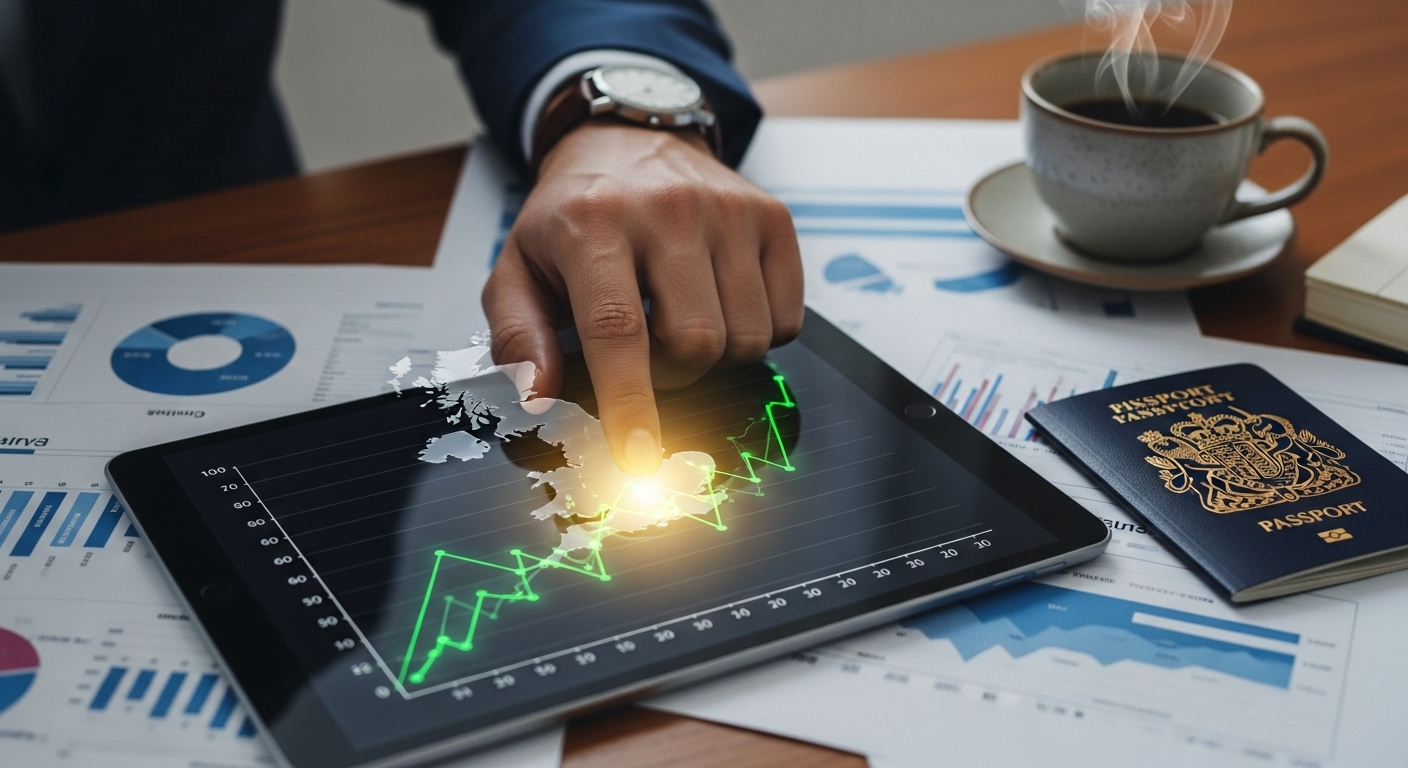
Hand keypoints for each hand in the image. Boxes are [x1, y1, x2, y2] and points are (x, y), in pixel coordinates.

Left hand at [482, 118, 803, 474]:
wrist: (627, 137)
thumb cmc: (573, 214)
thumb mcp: (518, 266)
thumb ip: (518, 336)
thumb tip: (537, 396)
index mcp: (593, 224)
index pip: (619, 330)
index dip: (631, 402)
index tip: (637, 456)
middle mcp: (667, 211)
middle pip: (696, 343)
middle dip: (673, 374)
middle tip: (648, 351)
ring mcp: (728, 211)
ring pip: (747, 337)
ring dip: (716, 354)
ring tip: (681, 320)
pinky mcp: (772, 217)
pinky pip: (786, 317)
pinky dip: (758, 331)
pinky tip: (722, 302)